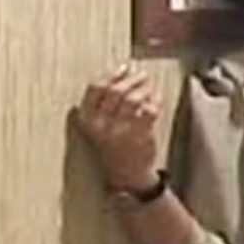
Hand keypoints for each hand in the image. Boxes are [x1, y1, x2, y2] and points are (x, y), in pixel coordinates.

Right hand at [76, 63, 162, 189]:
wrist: (126, 175)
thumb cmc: (113, 145)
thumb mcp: (98, 126)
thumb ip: (103, 104)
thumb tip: (121, 73)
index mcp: (87, 121)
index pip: (96, 89)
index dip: (111, 74)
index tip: (123, 68)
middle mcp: (102, 126)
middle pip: (116, 91)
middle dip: (131, 79)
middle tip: (141, 75)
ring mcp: (121, 131)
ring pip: (133, 99)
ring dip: (143, 89)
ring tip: (148, 86)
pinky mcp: (140, 136)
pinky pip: (149, 110)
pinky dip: (154, 100)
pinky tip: (156, 98)